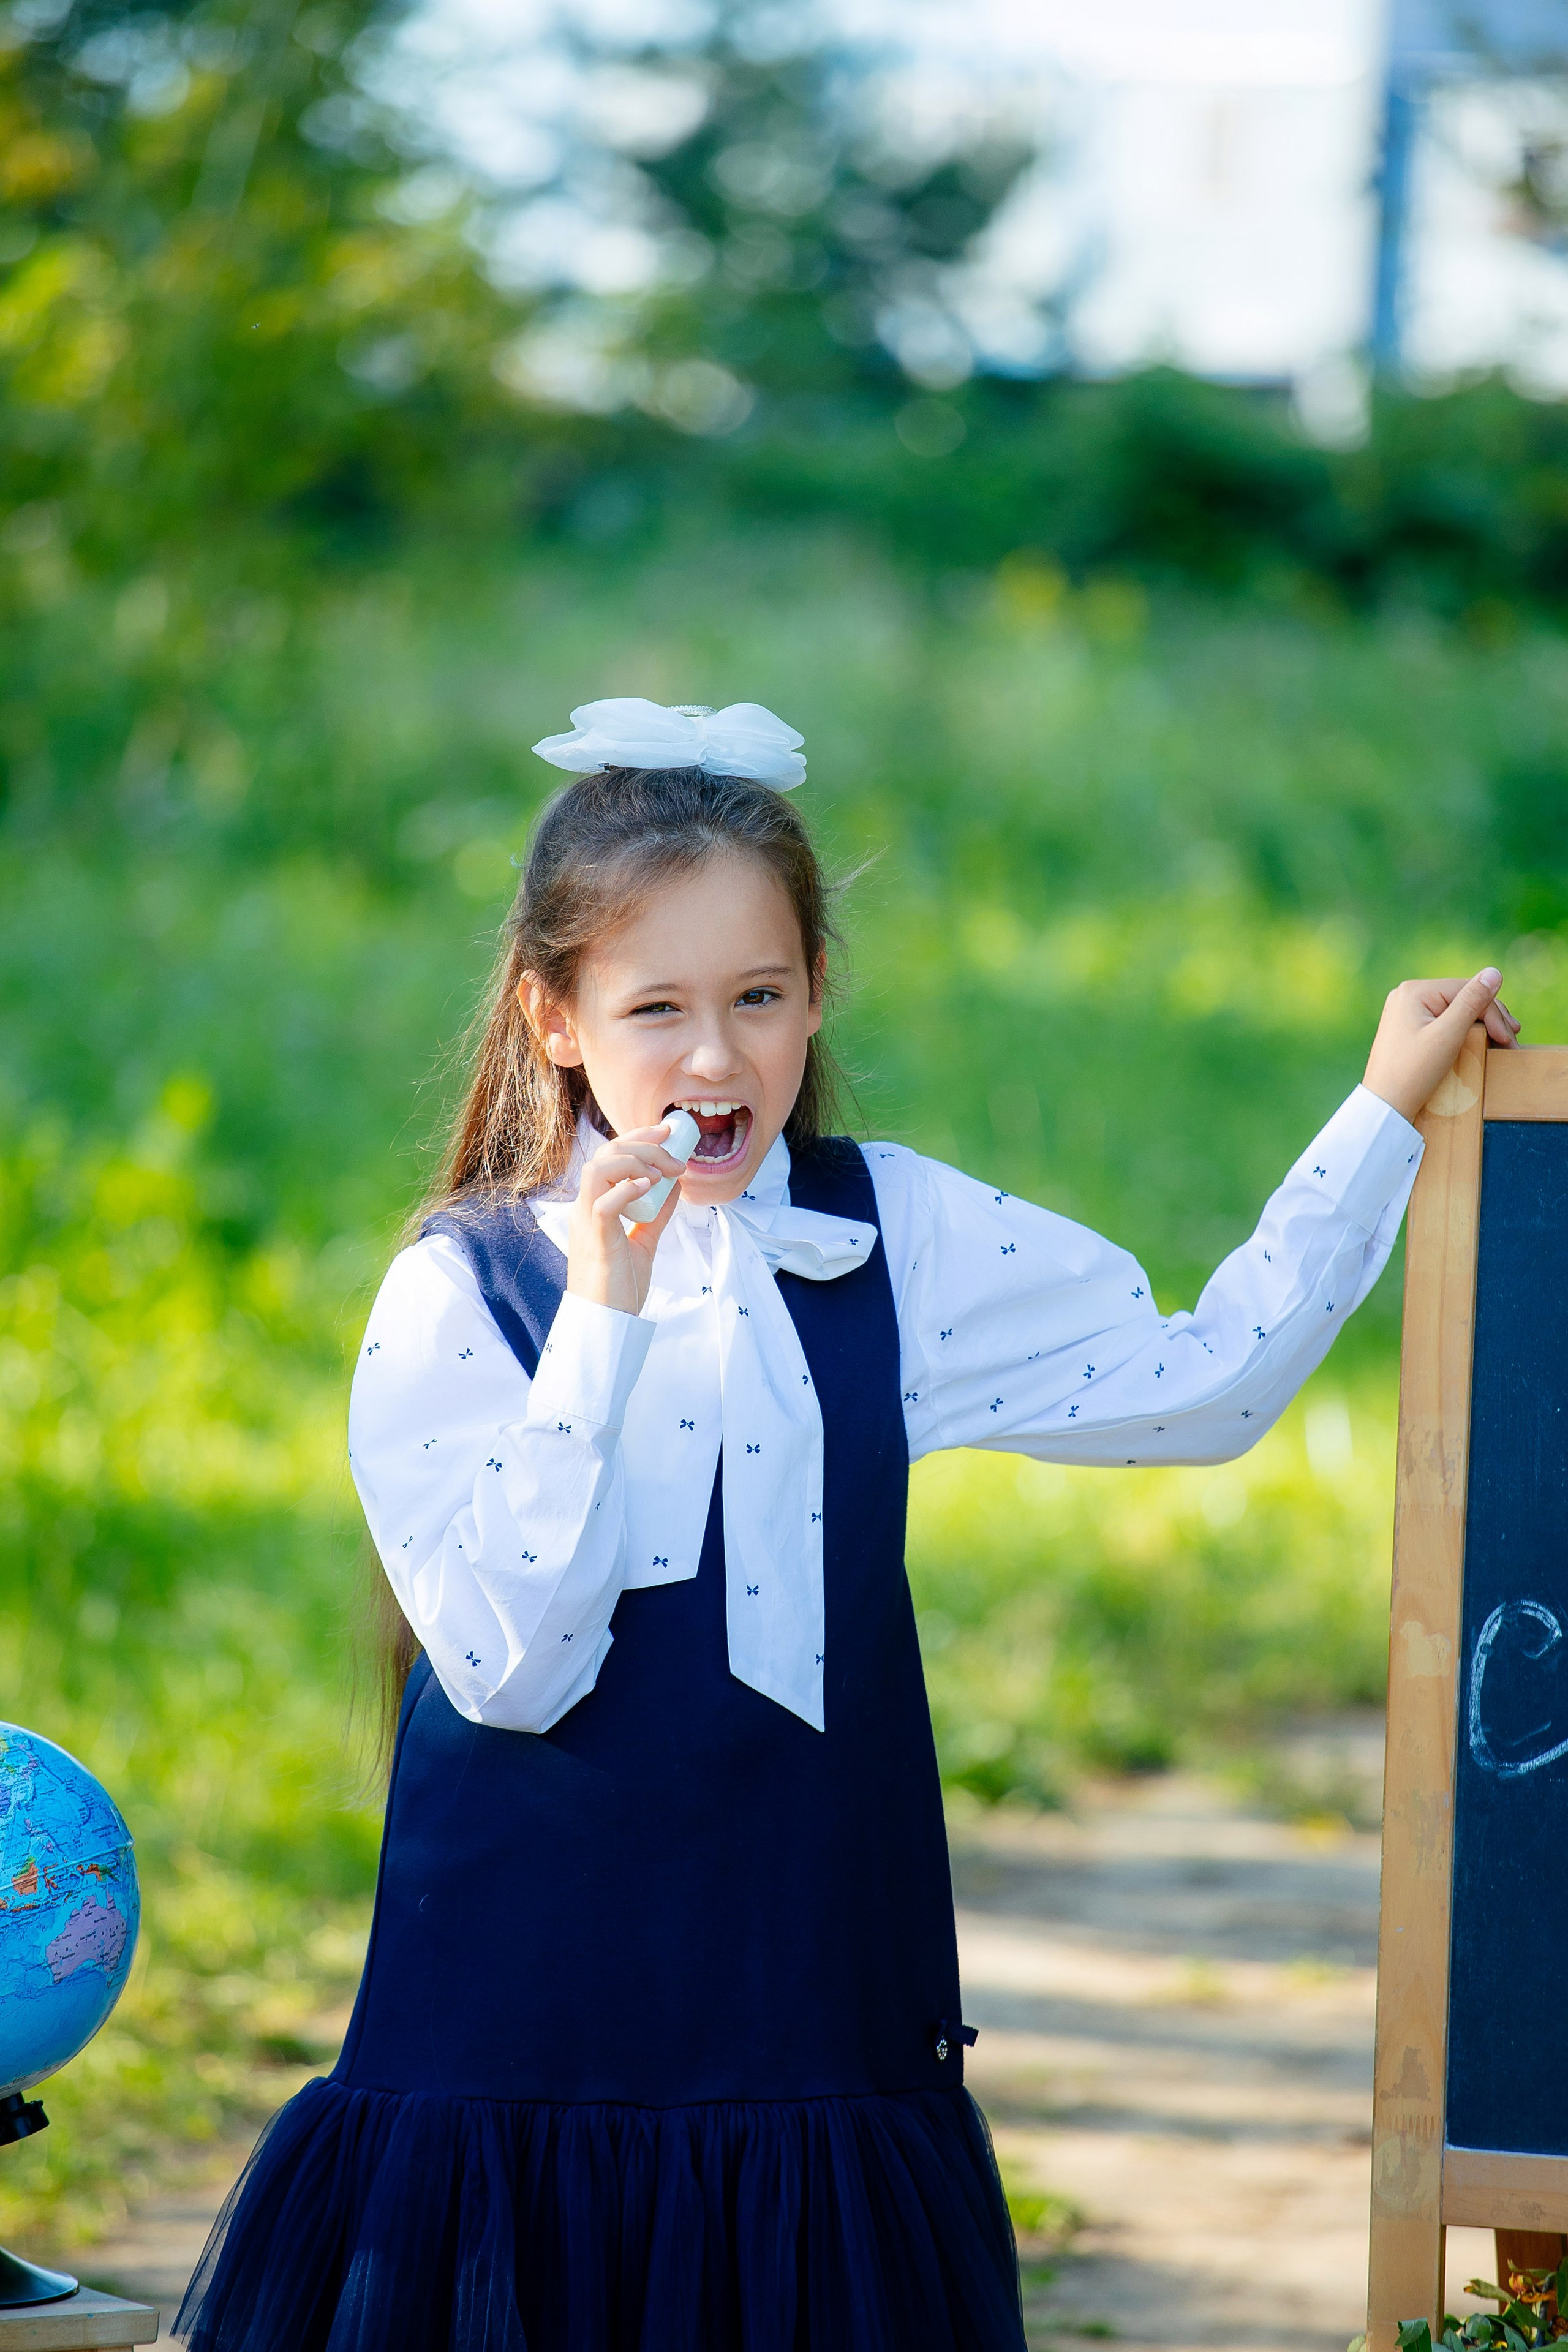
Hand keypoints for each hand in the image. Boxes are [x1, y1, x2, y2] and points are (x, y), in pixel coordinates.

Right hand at [566, 1124, 684, 1314]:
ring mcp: (587, 1222)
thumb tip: (675, 1186)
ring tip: (662, 1172)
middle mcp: (585, 1208)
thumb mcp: (644, 1241)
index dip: (637, 1137)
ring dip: (634, 1162)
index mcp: (594, 1206)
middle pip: (605, 1154)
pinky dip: (625, 1189)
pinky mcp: (596, 1239)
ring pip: (597, 1170)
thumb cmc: (619, 1286)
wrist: (607, 1323)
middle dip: (642, 1143)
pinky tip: (649, 1186)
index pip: (610, 1156)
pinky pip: (603, 1203)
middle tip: (675, 1151)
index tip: (667, 1132)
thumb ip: (657, 1213)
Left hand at [1362, 969, 1520, 1123]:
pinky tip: (1479, 1042)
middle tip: (1511, 1040)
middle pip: (1461, 999)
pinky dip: (1463, 1032)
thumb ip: (1472, 1002)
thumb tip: (1494, 971)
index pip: (1467, 990)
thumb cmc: (1414, 1072)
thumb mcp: (1448, 1035)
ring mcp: (1405, 1012)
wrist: (1385, 1106)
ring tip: (1500, 1042)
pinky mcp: (1407, 1029)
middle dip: (1489, 1019)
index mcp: (1414, 991)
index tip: (1509, 1038)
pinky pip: (1443, 1023)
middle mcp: (1407, 995)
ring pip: (1454, 1011)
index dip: (1493, 1012)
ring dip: (1480, 1026)